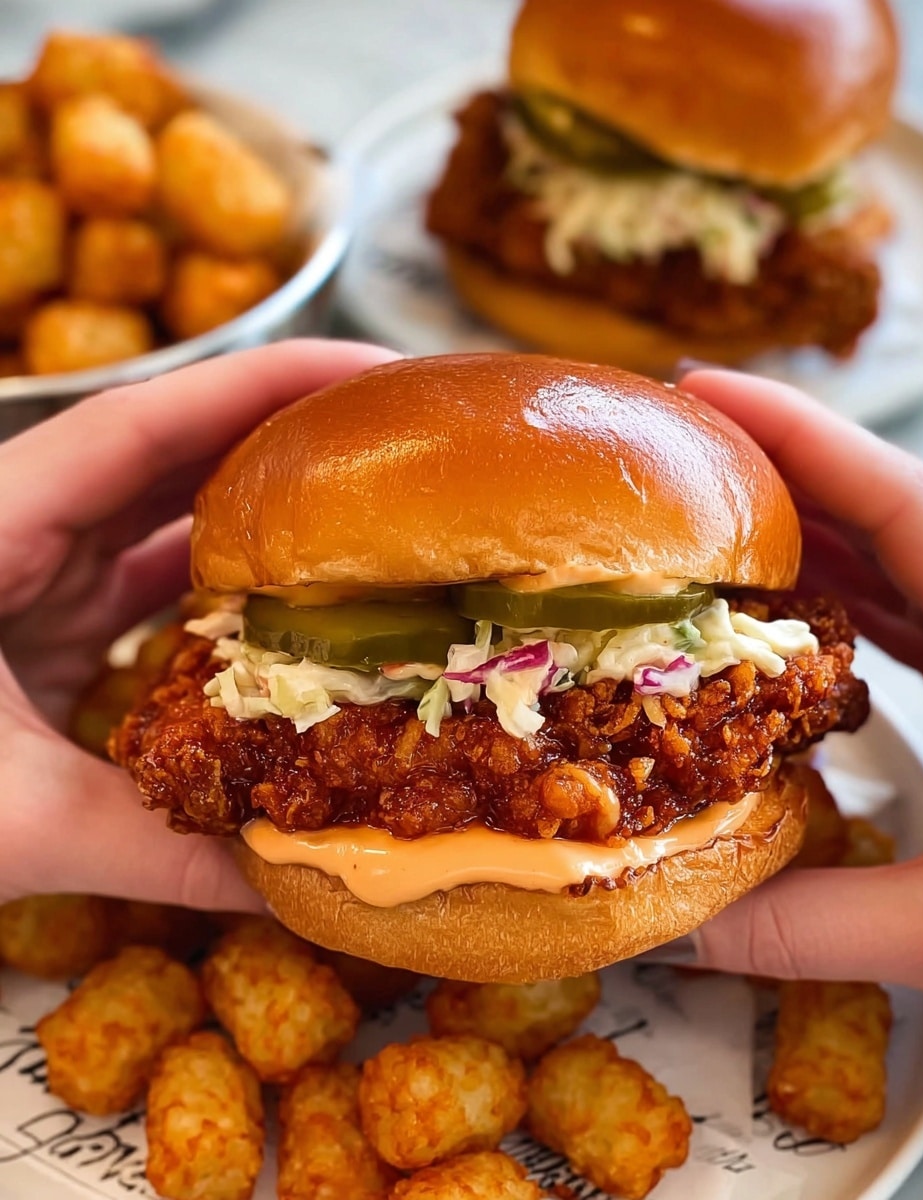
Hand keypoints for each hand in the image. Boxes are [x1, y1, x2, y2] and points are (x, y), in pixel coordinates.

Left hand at [0, 339, 398, 908]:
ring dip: (261, 515)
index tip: (372, 370)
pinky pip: (146, 583)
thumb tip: (292, 884)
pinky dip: (218, 589)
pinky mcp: (37, 624)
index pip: (144, 423)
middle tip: (402, 444)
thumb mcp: (4, 819)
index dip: (264, 384)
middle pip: (171, 453)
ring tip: (369, 520)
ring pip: (163, 517)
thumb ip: (152, 844)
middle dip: (287, 438)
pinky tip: (287, 612)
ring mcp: (27, 576)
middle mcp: (17, 532)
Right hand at [677, 368, 922, 998]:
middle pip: (887, 510)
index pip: (902, 502)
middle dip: (779, 472)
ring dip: (803, 536)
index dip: (798, 434)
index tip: (700, 389)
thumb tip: (674, 934)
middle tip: (672, 456)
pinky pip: (909, 609)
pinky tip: (780, 615)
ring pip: (897, 557)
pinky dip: (839, 598)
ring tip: (702, 529)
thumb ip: (812, 924)